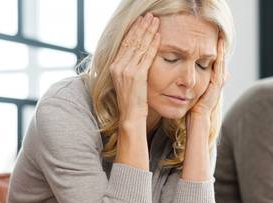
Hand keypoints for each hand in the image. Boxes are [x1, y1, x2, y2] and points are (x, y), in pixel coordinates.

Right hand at [110, 13, 159, 127]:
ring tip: (156, 21)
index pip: (124, 43)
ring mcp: (126, 70)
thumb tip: (135, 56)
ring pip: (139, 46)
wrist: (131, 116)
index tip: (141, 21)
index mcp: (114, 66)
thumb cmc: (132, 101)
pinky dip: (153, 44)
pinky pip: (146, 56)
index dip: (133, 30)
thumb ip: (129, 68)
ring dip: (148, 31)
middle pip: (131, 40)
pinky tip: (158, 36)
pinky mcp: (136, 75)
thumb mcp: (126, 81)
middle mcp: (118, 66)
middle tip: (150, 16)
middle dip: (141, 26)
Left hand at [189, 35, 225, 123]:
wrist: (196, 122)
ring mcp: (216, 85)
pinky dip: (220, 60)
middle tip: (219, 34)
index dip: (210, 52)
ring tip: (220, 39)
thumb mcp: (186, 94)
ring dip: (221, 52)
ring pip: (220, 64)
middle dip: (218, 49)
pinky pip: (218, 70)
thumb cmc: (189, 110)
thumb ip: (184, 84)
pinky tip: (219, 50)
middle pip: (217, 62)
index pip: (209, 63)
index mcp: (206, 82)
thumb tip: (175, 77)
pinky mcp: (216, 87)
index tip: (208, 39)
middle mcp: (213, 82)